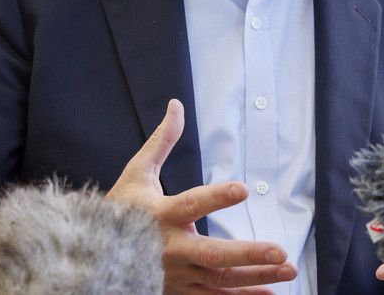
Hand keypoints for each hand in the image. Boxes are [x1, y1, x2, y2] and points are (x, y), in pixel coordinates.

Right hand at [105, 99, 296, 292]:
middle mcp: (170, 248)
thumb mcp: (137, 172)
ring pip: (220, 279)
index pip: (191, 204)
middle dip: (247, 254)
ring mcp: (177, 274)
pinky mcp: (180, 290)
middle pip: (212, 254)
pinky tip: (271, 293)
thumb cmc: (120, 210)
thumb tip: (176, 106)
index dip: (216, 198)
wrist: (96, 254)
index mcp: (160, 215)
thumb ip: (162, 141)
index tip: (242, 189)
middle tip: (279, 250)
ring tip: (287, 267)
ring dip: (255, 276)